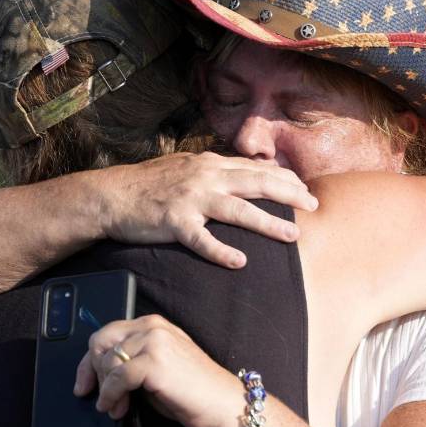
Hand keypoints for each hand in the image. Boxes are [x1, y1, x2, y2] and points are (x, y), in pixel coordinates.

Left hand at [73, 315, 244, 426]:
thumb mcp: (157, 367)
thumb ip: (132, 361)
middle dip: (92, 371)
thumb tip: (99, 374)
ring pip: (107, 361)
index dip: (89, 361)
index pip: (107, 333)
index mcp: (153, 324)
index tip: (83, 383)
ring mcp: (154, 342)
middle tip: (98, 396)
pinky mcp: (154, 362)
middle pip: (101, 342)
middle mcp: (152, 327)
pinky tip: (114, 407)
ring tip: (115, 407)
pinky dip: (110, 395)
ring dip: (105, 389)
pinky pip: (117, 378)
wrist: (222, 404)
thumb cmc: (193, 391)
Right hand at [97, 152, 317, 267]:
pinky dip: (220, 251)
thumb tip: (248, 173)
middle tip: (313, 206)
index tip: (306, 190)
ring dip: (268, 223)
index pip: (255, 169)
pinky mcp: (173, 221)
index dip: (284, 179)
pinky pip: (201, 239)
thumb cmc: (150, 184)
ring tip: (292, 235)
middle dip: (289, 194)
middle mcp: (204, 177)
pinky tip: (239, 262)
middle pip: (256, 184)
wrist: (111, 195)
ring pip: (237, 210)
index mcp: (209, 164)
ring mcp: (190, 199)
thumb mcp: (187, 167)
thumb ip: (217, 170)